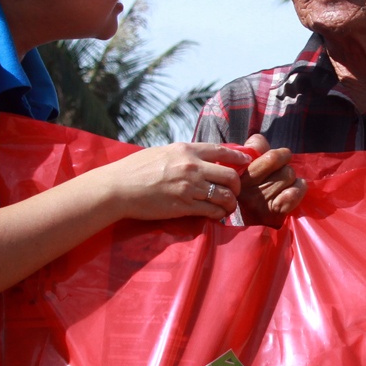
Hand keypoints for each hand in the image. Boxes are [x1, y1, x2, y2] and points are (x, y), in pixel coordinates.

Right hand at [96, 143, 248, 221]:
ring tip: (228, 206)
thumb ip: (182, 154)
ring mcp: (189, 188)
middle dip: (237, 185)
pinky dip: (218, 214)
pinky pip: (211, 211)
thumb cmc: (135, 169)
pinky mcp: (184, 206)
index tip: (246, 161)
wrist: (119, 188)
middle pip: (230, 176)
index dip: (238, 157)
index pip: (222, 150)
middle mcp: (192, 167)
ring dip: (230, 203)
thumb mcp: (162, 152)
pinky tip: (216, 215)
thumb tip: (196, 156)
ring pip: (224, 196)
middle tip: (234, 191)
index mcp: (186, 150)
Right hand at [235, 133, 307, 224]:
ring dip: (291, 179)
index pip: (269, 156)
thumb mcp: (241, 168)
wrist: (239, 223)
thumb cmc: (243, 190)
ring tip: (284, 184)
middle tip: (281, 174)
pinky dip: (298, 189)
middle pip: (283, 167)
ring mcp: (262, 203)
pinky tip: (293, 190)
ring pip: (290, 177)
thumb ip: (252, 151)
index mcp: (241, 176)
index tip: (283, 157)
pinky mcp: (274, 214)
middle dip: (285, 168)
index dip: (281, 154)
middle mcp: (250, 190)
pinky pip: (294, 194)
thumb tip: (259, 140)